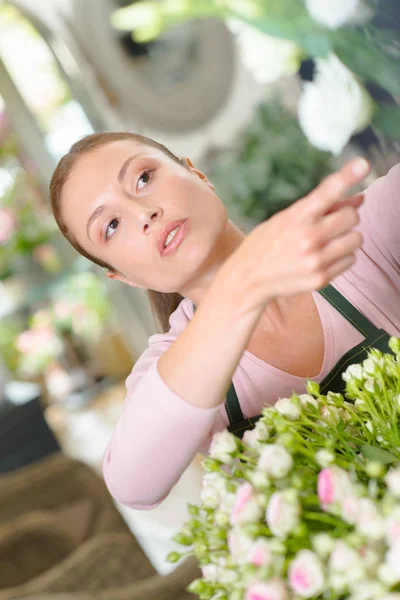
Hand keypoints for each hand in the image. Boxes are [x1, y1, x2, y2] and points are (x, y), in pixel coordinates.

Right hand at [229, 158, 369, 306]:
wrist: (248, 278)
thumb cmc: (268, 242)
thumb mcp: (287, 218)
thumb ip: (323, 207)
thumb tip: (360, 199)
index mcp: (295, 217)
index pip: (326, 192)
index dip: (346, 176)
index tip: (362, 164)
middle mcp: (307, 238)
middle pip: (352, 217)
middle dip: (344, 218)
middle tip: (329, 223)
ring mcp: (315, 260)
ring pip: (356, 239)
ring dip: (346, 238)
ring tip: (326, 242)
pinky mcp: (321, 279)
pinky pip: (351, 260)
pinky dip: (342, 257)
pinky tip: (323, 257)